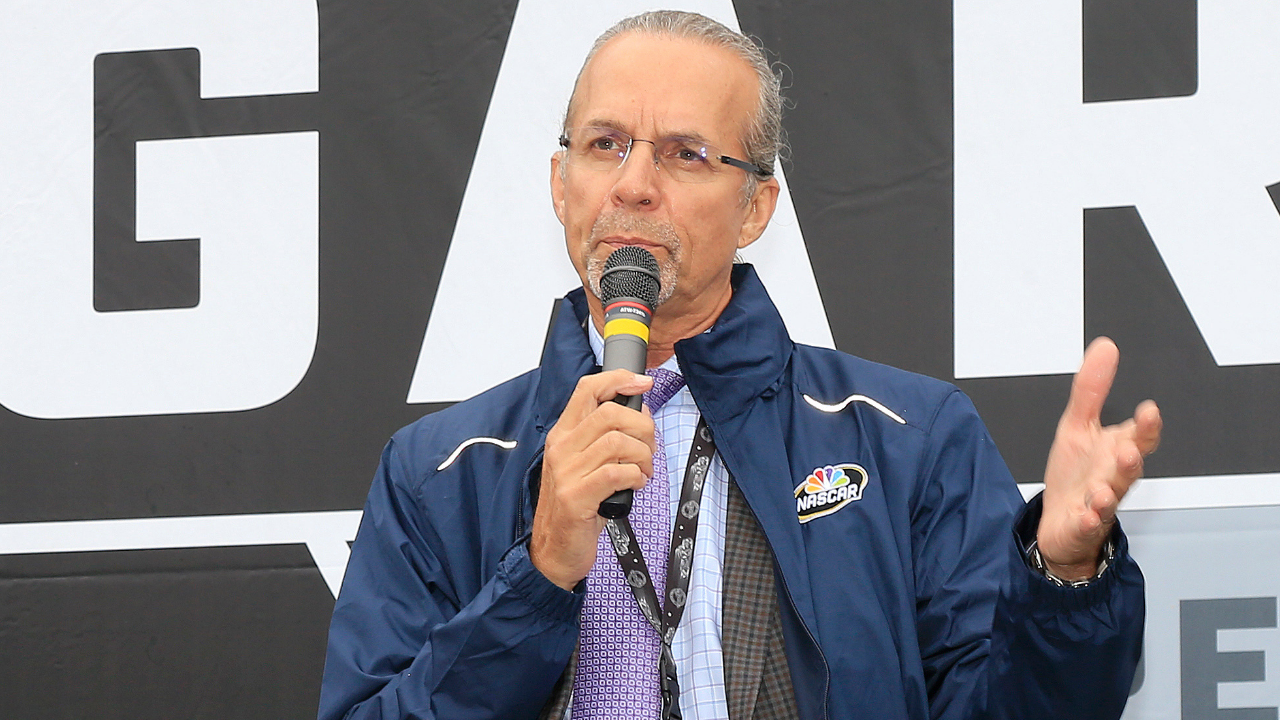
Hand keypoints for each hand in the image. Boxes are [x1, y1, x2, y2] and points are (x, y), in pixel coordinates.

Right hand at [530, 369, 654, 589]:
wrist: (554, 551)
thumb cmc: (578, 506)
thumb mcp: (585, 465)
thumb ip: (606, 439)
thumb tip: (641, 415)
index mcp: (563, 435)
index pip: (587, 389)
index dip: (619, 380)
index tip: (644, 383)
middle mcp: (561, 449)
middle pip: (609, 413)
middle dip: (643, 426)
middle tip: (650, 447)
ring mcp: (566, 473)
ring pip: (617, 441)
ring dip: (643, 455)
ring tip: (645, 471)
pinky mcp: (576, 497)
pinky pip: (616, 473)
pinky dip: (636, 476)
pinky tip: (636, 485)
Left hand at [1037, 337, 1161, 580]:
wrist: (1061, 522)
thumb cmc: (1076, 474)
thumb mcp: (1077, 424)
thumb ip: (1092, 389)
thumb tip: (1106, 347)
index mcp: (1117, 450)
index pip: (1139, 437)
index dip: (1146, 426)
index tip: (1149, 410)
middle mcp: (1113, 476)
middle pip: (1130, 467)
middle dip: (1133, 458)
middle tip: (1131, 449)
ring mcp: (1100, 502)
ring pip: (1112, 495)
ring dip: (1111, 489)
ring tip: (1105, 487)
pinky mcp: (1082, 524)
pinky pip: (1088, 522)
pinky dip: (1089, 519)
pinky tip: (1087, 513)